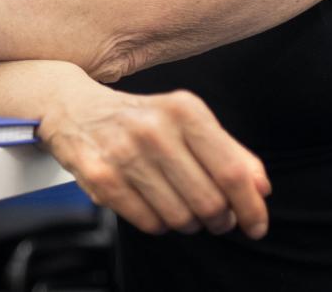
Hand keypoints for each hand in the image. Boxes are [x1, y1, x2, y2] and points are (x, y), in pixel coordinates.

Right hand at [37, 82, 269, 238]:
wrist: (71, 107)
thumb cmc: (138, 118)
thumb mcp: (185, 120)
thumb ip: (229, 151)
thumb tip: (260, 187)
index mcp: (183, 110)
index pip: (231, 172)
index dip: (250, 206)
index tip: (256, 223)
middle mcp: (154, 129)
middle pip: (209, 202)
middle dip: (219, 219)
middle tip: (214, 216)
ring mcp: (124, 154)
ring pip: (181, 218)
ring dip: (189, 222)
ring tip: (179, 205)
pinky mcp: (100, 177)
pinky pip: (149, 223)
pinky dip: (158, 222)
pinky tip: (151, 204)